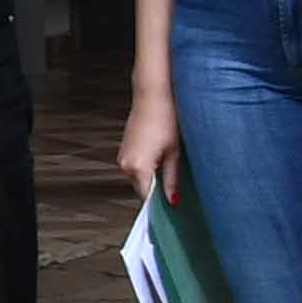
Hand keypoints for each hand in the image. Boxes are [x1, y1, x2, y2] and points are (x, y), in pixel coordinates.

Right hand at [115, 87, 178, 207]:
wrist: (154, 94)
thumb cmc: (166, 118)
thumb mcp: (174, 153)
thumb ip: (172, 179)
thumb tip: (172, 199)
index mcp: (138, 167)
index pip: (148, 197)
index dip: (161, 203)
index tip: (174, 207)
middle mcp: (125, 164)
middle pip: (142, 187)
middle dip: (158, 189)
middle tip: (179, 187)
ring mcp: (122, 156)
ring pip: (139, 177)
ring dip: (153, 176)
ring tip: (171, 165)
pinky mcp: (124, 148)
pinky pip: (136, 166)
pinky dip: (147, 167)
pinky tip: (161, 156)